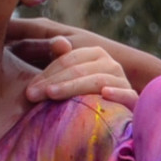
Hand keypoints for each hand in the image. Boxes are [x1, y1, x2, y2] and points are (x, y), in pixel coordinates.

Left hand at [21, 37, 135, 108]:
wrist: (118, 117)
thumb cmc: (87, 98)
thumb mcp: (71, 80)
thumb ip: (59, 62)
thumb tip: (58, 43)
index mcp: (94, 55)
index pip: (67, 60)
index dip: (46, 73)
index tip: (27, 89)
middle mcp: (110, 64)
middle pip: (78, 69)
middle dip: (53, 81)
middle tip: (30, 95)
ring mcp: (122, 80)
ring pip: (96, 81)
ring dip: (73, 87)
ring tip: (52, 95)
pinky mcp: (133, 99)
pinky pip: (126, 94)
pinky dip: (117, 94)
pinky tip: (104, 95)